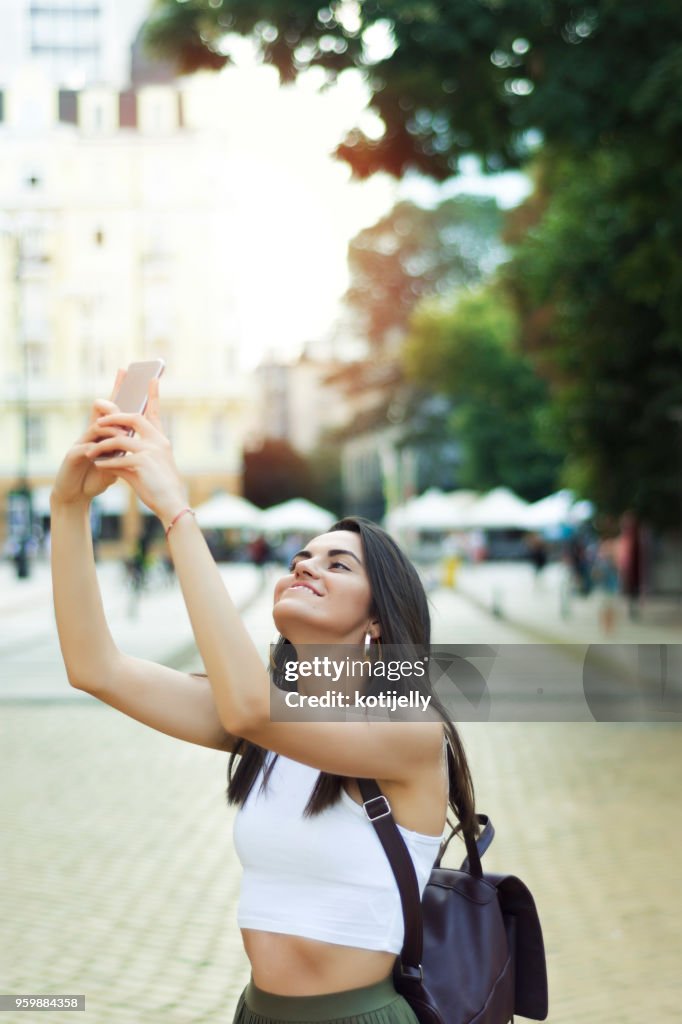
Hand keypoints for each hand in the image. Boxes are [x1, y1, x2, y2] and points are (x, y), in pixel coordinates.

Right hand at [51, 369, 129, 506]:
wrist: (76, 496)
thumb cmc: (96, 478)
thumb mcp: (116, 463)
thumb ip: (127, 450)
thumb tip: (145, 439)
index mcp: (103, 434)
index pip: (112, 408)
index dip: (117, 389)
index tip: (125, 371)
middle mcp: (90, 434)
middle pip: (101, 411)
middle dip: (113, 404)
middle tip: (126, 405)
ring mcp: (81, 443)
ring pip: (96, 428)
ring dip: (112, 430)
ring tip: (125, 437)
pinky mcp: (73, 456)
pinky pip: (85, 448)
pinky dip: (97, 449)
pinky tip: (104, 452)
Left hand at [86, 377, 188, 525]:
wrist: (172, 503)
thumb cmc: (161, 488)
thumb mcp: (151, 467)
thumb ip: (135, 455)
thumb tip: (115, 455)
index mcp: (161, 440)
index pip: (154, 413)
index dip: (153, 395)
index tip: (151, 378)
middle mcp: (157, 442)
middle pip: (133, 419)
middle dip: (113, 418)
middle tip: (97, 422)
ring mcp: (150, 452)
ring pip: (119, 439)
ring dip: (102, 445)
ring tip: (90, 451)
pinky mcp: (141, 464)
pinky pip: (116, 459)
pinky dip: (105, 462)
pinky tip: (98, 466)